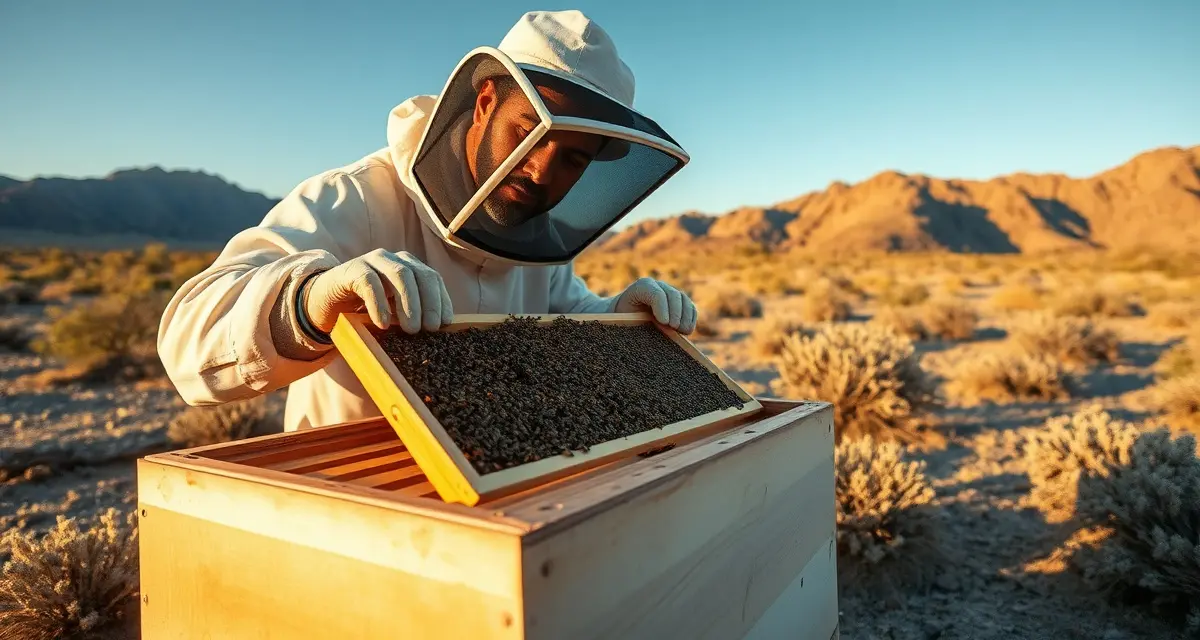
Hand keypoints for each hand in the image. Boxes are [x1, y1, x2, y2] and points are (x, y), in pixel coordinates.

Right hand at [301, 249, 453, 334]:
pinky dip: (379, 304)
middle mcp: (394, 259)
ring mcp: (372, 261)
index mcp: (409, 267)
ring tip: (411, 329)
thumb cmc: (365, 309)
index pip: (433, 279)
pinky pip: (370, 282)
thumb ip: (412, 315)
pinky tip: (382, 324)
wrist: (325, 303)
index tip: (445, 324)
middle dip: (429, 302)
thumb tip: (437, 331)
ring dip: (409, 303)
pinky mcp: (352, 269)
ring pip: (400, 274)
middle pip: (420, 275)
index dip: (442, 300)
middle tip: (429, 329)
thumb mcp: (393, 312)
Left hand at [613, 277, 696, 333]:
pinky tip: (688, 330)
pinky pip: (689, 306)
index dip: (662, 306)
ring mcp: (669, 292)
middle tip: (674, 327)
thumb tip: (653, 331)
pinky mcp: (678, 301)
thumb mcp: (623, 319)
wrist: (625, 314)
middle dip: (676, 312)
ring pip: (683, 299)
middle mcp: (657, 286)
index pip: (655, 293)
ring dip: (686, 316)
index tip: (664, 322)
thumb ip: (635, 321)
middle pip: (672, 295)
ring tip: (683, 331)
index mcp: (641, 287)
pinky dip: (691, 317)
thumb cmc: (621, 318)